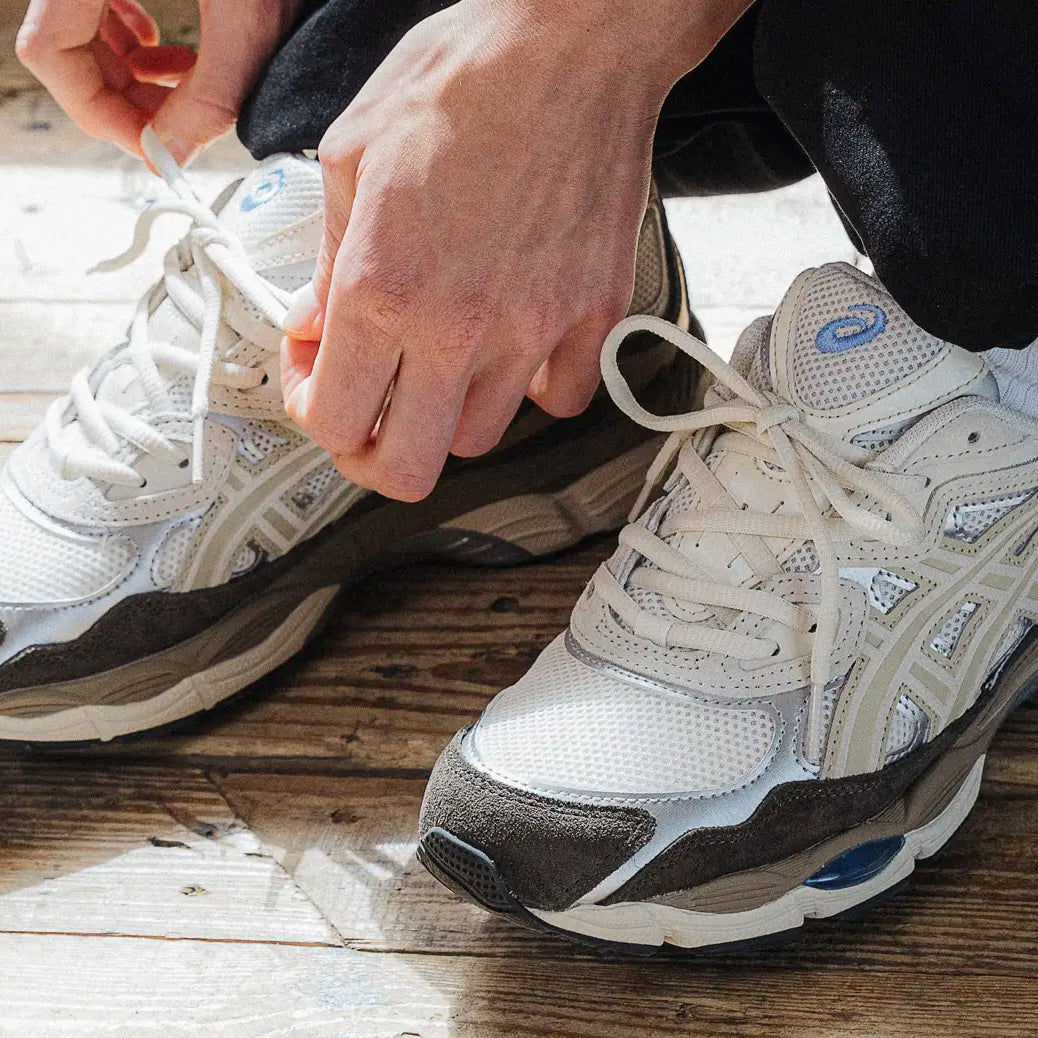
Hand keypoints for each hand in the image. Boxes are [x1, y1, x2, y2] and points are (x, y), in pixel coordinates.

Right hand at [17, 0, 301, 162]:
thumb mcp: (246, 21)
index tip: (152, 147)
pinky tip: (171, 52)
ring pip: (81, 27)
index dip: (99, 114)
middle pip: (63, 44)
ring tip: (182, 89)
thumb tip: (171, 155)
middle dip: (121, 98)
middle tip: (174, 129)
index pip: (48, 52)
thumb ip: (210, 95)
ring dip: (130, 73)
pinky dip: (133, 37)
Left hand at [283, 0, 748, 501]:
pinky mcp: (595, 316)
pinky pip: (562, 398)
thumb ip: (324, 259)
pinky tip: (515, 346)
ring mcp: (536, 328)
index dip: (312, 411)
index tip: (318, 378)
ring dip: (444, 414)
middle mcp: (459, 324)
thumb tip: (314, 324)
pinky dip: (533, 389)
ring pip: (479, 438)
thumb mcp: (351, 155)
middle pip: (406, 468)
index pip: (332, 420)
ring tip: (439, 363)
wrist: (573, 40)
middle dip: (372, 455)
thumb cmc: (463, 79)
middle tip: (368, 417)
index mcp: (382, 284)